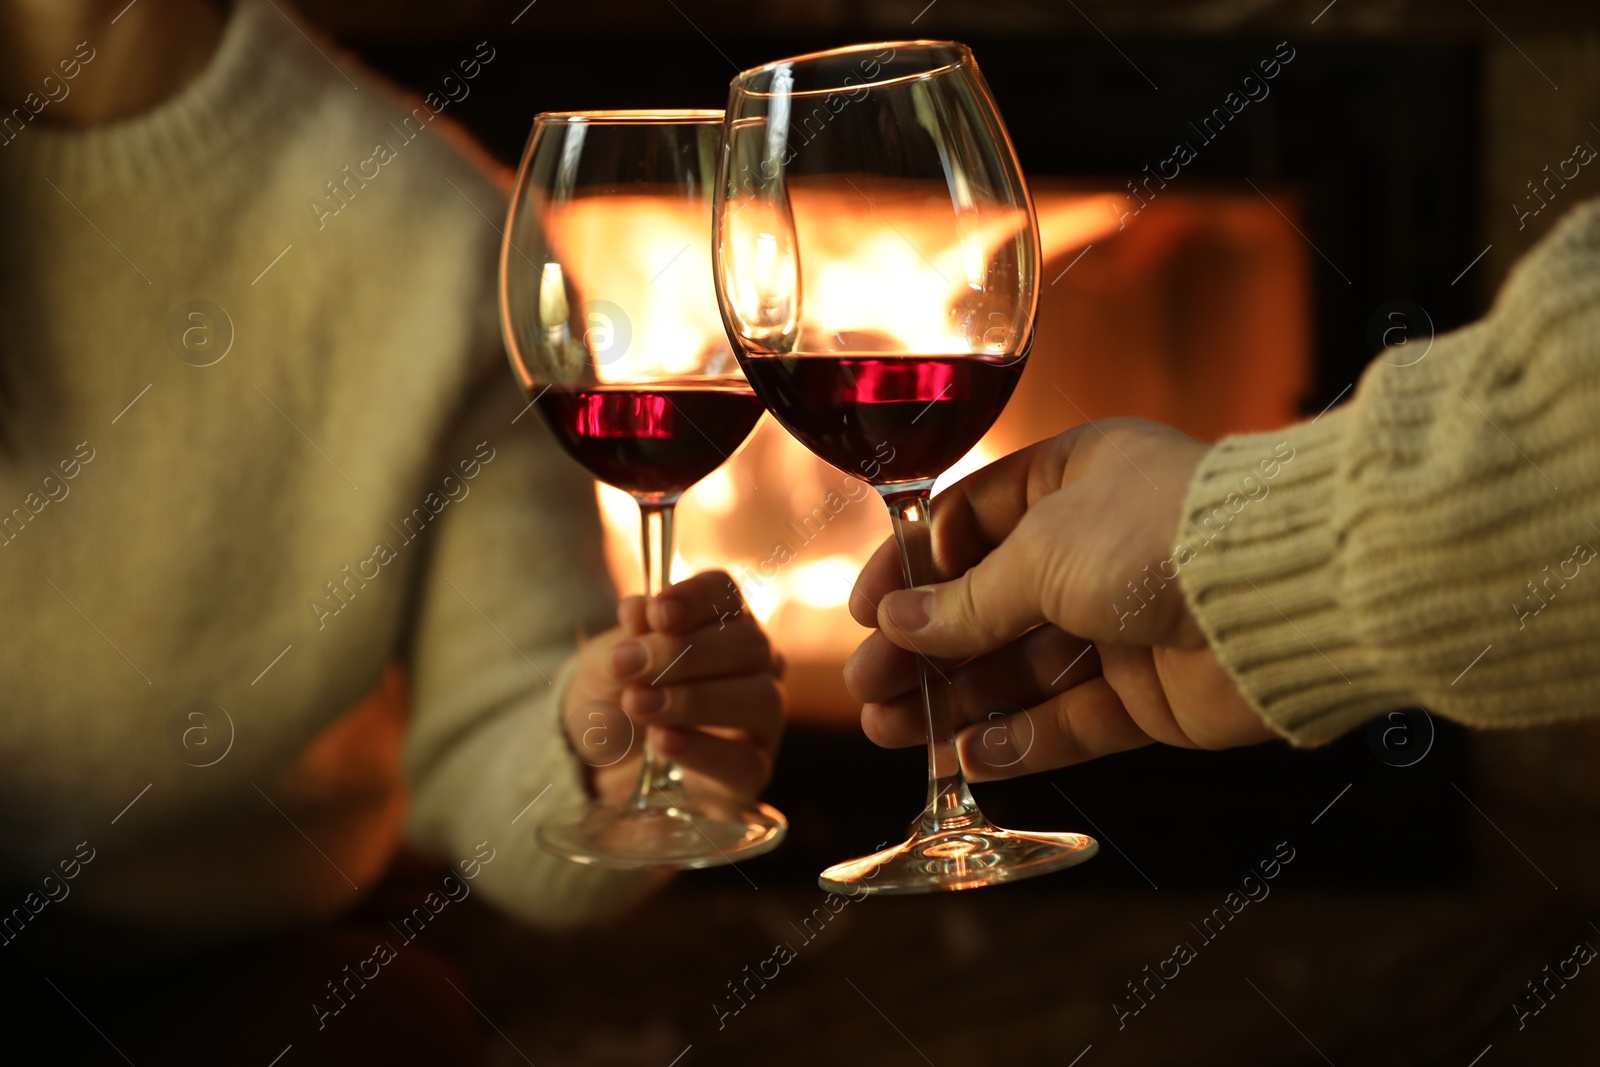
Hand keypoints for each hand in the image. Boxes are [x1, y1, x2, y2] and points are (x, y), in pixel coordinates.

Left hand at [562, 570, 784, 804]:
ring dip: (694, 700)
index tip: (658, 612)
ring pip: (759, 699)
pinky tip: (663, 741)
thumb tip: (640, 609)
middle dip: (683, 653)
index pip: (725, 594)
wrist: (598, 759)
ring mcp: (761, 718)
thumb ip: (628, 636)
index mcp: (723, 620)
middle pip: (746, 644)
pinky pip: (745, 761)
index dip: (696, 598)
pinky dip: (703, 749)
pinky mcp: (753, 769)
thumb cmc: (615, 694)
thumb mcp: (608, 660)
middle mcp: (755, 663)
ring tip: (637, 704)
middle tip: (626, 666)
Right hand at [845, 418, 1272, 781]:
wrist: (1281, 594)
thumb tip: (897, 625)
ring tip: (894, 732)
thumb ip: (966, 601)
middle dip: (924, 649)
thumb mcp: (1040, 554)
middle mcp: (1097, 546)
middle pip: (989, 605)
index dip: (912, 568)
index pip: (969, 523)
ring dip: (957, 701)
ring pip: (1023, 668)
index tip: (866, 612)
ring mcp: (1127, 622)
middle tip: (868, 688)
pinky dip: (1022, 739)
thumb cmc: (1160, 535)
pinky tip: (970, 758)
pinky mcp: (1154, 692)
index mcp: (1072, 479)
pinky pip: (1073, 719)